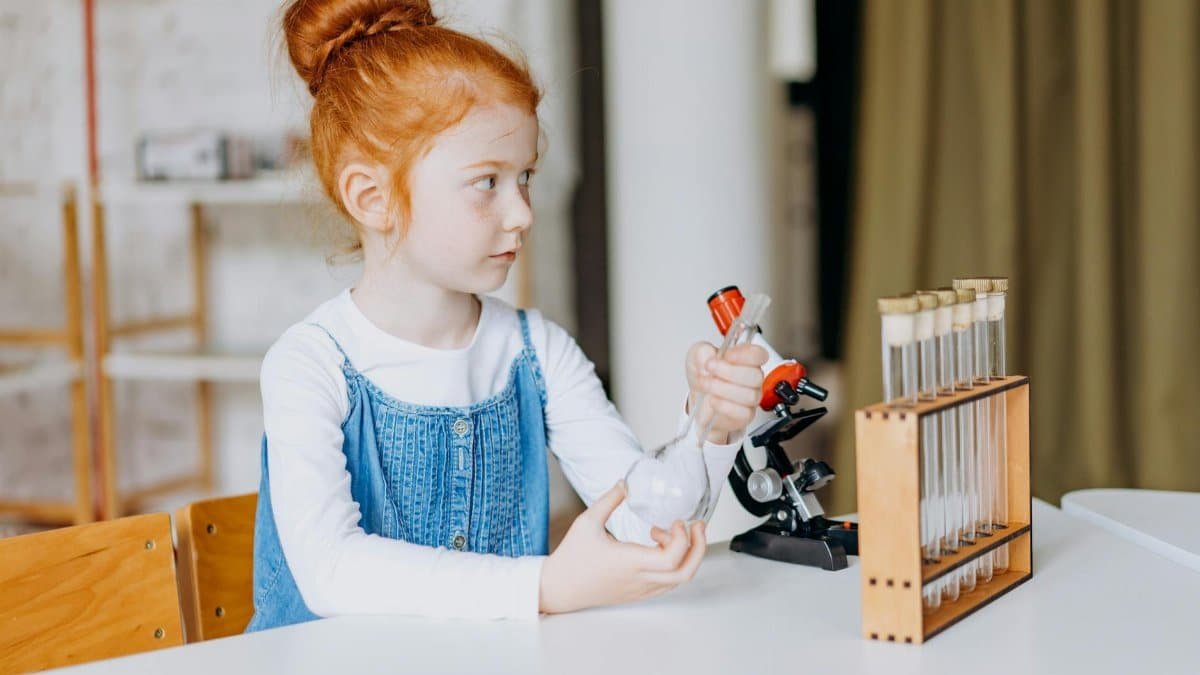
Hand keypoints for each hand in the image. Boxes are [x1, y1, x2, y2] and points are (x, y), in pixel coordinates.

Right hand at [539, 482, 707, 613]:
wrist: (557, 588)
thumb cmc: (571, 557)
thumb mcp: (587, 522)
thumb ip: (609, 500)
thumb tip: (625, 483)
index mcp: (629, 562)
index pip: (671, 559)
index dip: (682, 539)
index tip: (676, 521)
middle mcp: (639, 579)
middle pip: (685, 573)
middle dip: (698, 548)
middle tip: (696, 526)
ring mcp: (640, 589)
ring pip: (679, 580)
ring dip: (685, 556)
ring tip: (668, 533)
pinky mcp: (638, 594)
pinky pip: (667, 584)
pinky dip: (674, 565)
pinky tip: (659, 547)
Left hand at [685, 341, 768, 443]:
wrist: (698, 401)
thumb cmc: (703, 376)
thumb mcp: (696, 356)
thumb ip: (702, 352)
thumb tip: (709, 357)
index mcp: (745, 359)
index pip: (759, 354)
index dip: (746, 354)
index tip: (727, 355)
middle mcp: (751, 378)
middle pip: (756, 375)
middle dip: (730, 372)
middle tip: (710, 368)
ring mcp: (751, 397)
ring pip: (750, 395)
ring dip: (723, 389)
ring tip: (706, 385)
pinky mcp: (745, 415)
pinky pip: (743, 412)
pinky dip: (725, 406)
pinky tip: (713, 400)